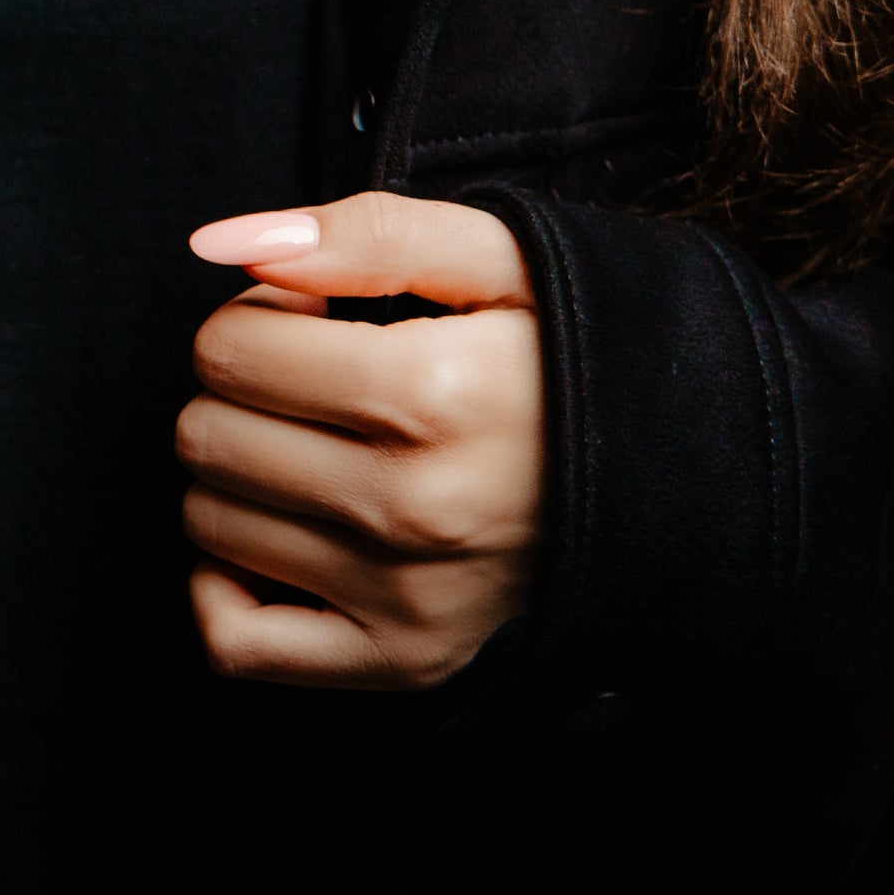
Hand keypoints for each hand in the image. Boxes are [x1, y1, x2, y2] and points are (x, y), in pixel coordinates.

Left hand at [176, 192, 542, 689]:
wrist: (687, 479)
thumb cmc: (573, 357)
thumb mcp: (502, 258)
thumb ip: (362, 233)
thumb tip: (218, 243)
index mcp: (437, 394)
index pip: (228, 349)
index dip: (257, 317)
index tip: (315, 323)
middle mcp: (417, 508)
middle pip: (206, 435)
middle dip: (243, 393)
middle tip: (318, 387)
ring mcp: (411, 597)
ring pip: (209, 522)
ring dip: (242, 479)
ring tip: (323, 452)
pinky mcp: (408, 660)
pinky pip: (238, 644)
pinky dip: (228, 590)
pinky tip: (281, 539)